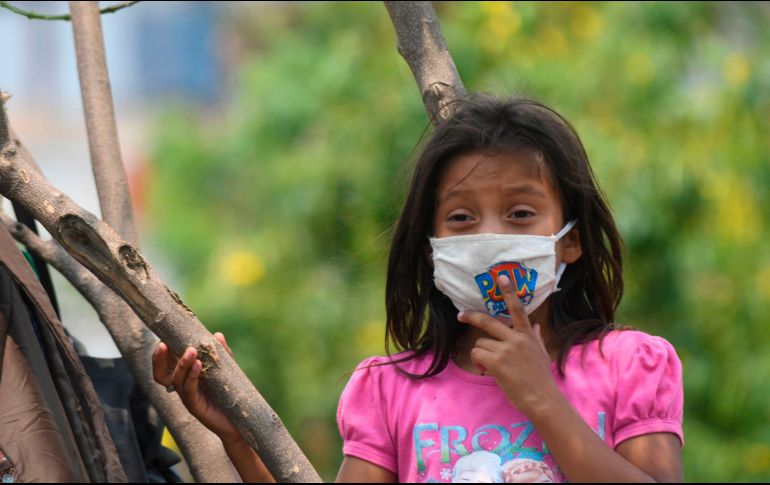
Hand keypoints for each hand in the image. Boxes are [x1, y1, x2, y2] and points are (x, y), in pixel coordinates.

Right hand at [152, 332, 242, 444]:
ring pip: (175, 379)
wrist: (239, 419)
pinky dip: (192, 376)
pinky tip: (199, 365)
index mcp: (185, 376)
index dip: (162, 352)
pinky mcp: (195, 406)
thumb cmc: (230, 393)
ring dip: (182, 363)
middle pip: (160, 374)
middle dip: (159, 359)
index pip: (167, 363)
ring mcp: (187, 397)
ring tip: (191, 351)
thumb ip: (221, 354)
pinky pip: (189, 390)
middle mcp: (182, 386)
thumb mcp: (226, 369)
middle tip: (164, 344)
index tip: (165, 337)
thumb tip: (217, 335)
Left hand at [457, 275, 558, 414]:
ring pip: (480, 343)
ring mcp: (505, 349)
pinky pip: (477, 355)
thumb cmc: (541, 379)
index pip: (518, 308)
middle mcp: (516, 339)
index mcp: (527, 335)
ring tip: (491, 366)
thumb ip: (536, 338)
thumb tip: (536, 326)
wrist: (542, 399)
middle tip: (460, 315)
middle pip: (488, 321)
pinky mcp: (496, 362)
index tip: (500, 276)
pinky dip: (478, 363)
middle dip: (471, 317)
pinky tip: (488, 371)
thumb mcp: (541, 354)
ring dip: (481, 354)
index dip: (508, 291)